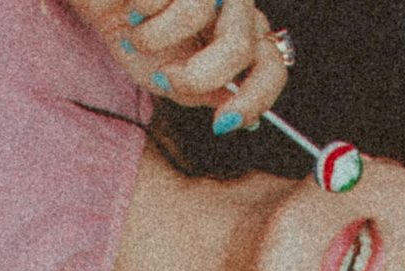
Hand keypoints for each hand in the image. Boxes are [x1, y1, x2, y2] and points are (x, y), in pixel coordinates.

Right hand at [73, 0, 287, 117]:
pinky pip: (170, 0)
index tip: (221, 124)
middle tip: (164, 80)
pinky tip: (132, 8)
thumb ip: (206, 95)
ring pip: (202, 16)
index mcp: (239, 31)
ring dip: (160, 42)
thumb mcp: (168, 77)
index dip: (254, 100)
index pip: (272, 65)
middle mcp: (233, 2)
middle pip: (244, 48)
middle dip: (199, 77)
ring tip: (138, 36)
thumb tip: (247, 121)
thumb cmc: (133, 33)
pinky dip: (142, 15)